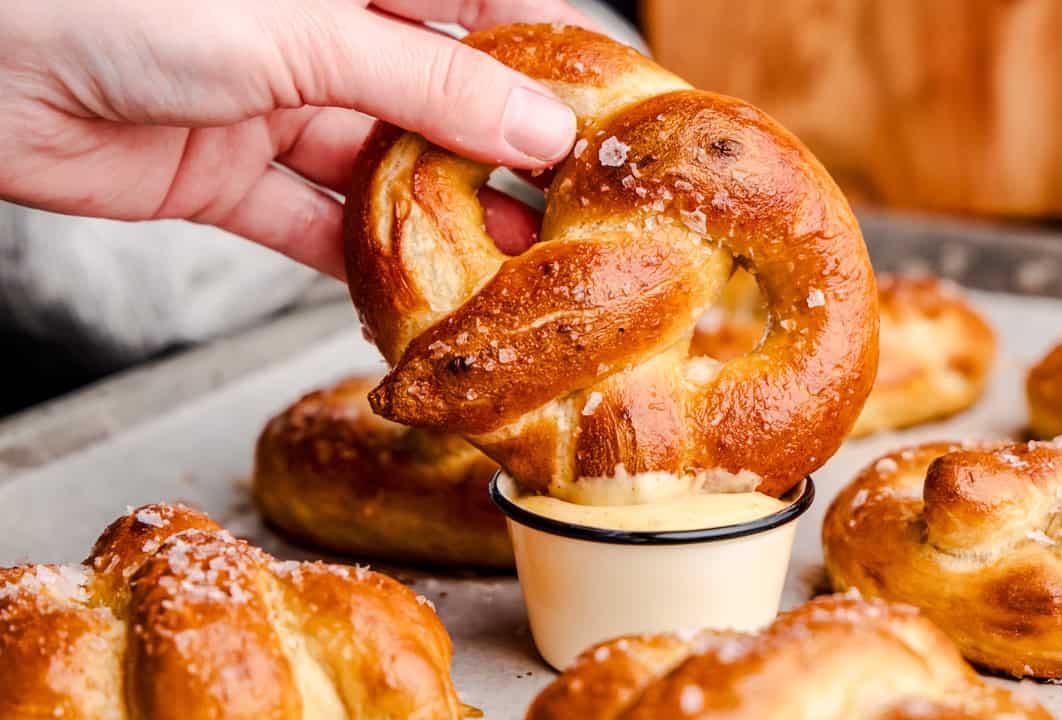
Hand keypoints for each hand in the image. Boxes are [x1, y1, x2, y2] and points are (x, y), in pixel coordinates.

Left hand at [0, 0, 590, 278]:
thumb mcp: (303, 31)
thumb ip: (422, 83)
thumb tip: (536, 126)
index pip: (475, 8)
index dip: (543, 59)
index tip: (607, 111)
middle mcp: (314, 35)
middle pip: (433, 101)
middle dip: (498, 156)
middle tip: (567, 212)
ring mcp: (268, 106)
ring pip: (379, 172)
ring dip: (438, 221)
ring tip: (510, 268)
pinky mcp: (221, 176)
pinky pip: (307, 225)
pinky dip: (354, 264)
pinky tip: (413, 293)